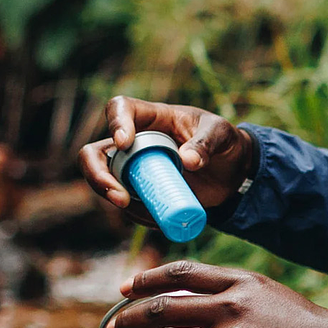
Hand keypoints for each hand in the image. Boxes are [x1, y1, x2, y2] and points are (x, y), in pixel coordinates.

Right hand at [79, 96, 253, 218]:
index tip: (125, 143)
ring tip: (144, 212)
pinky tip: (159, 220)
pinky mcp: (143, 192)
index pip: (120, 108)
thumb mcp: (222, 135)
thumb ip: (207, 142)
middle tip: (120, 197)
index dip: (115, 123)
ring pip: (104, 182)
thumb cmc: (224, 142)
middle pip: (94, 153)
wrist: (233, 171)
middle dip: (97, 174)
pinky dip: (138, 215)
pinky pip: (129, 206)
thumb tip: (187, 161)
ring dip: (114, 199)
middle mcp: (135, 143)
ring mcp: (134, 169)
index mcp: (152, 117)